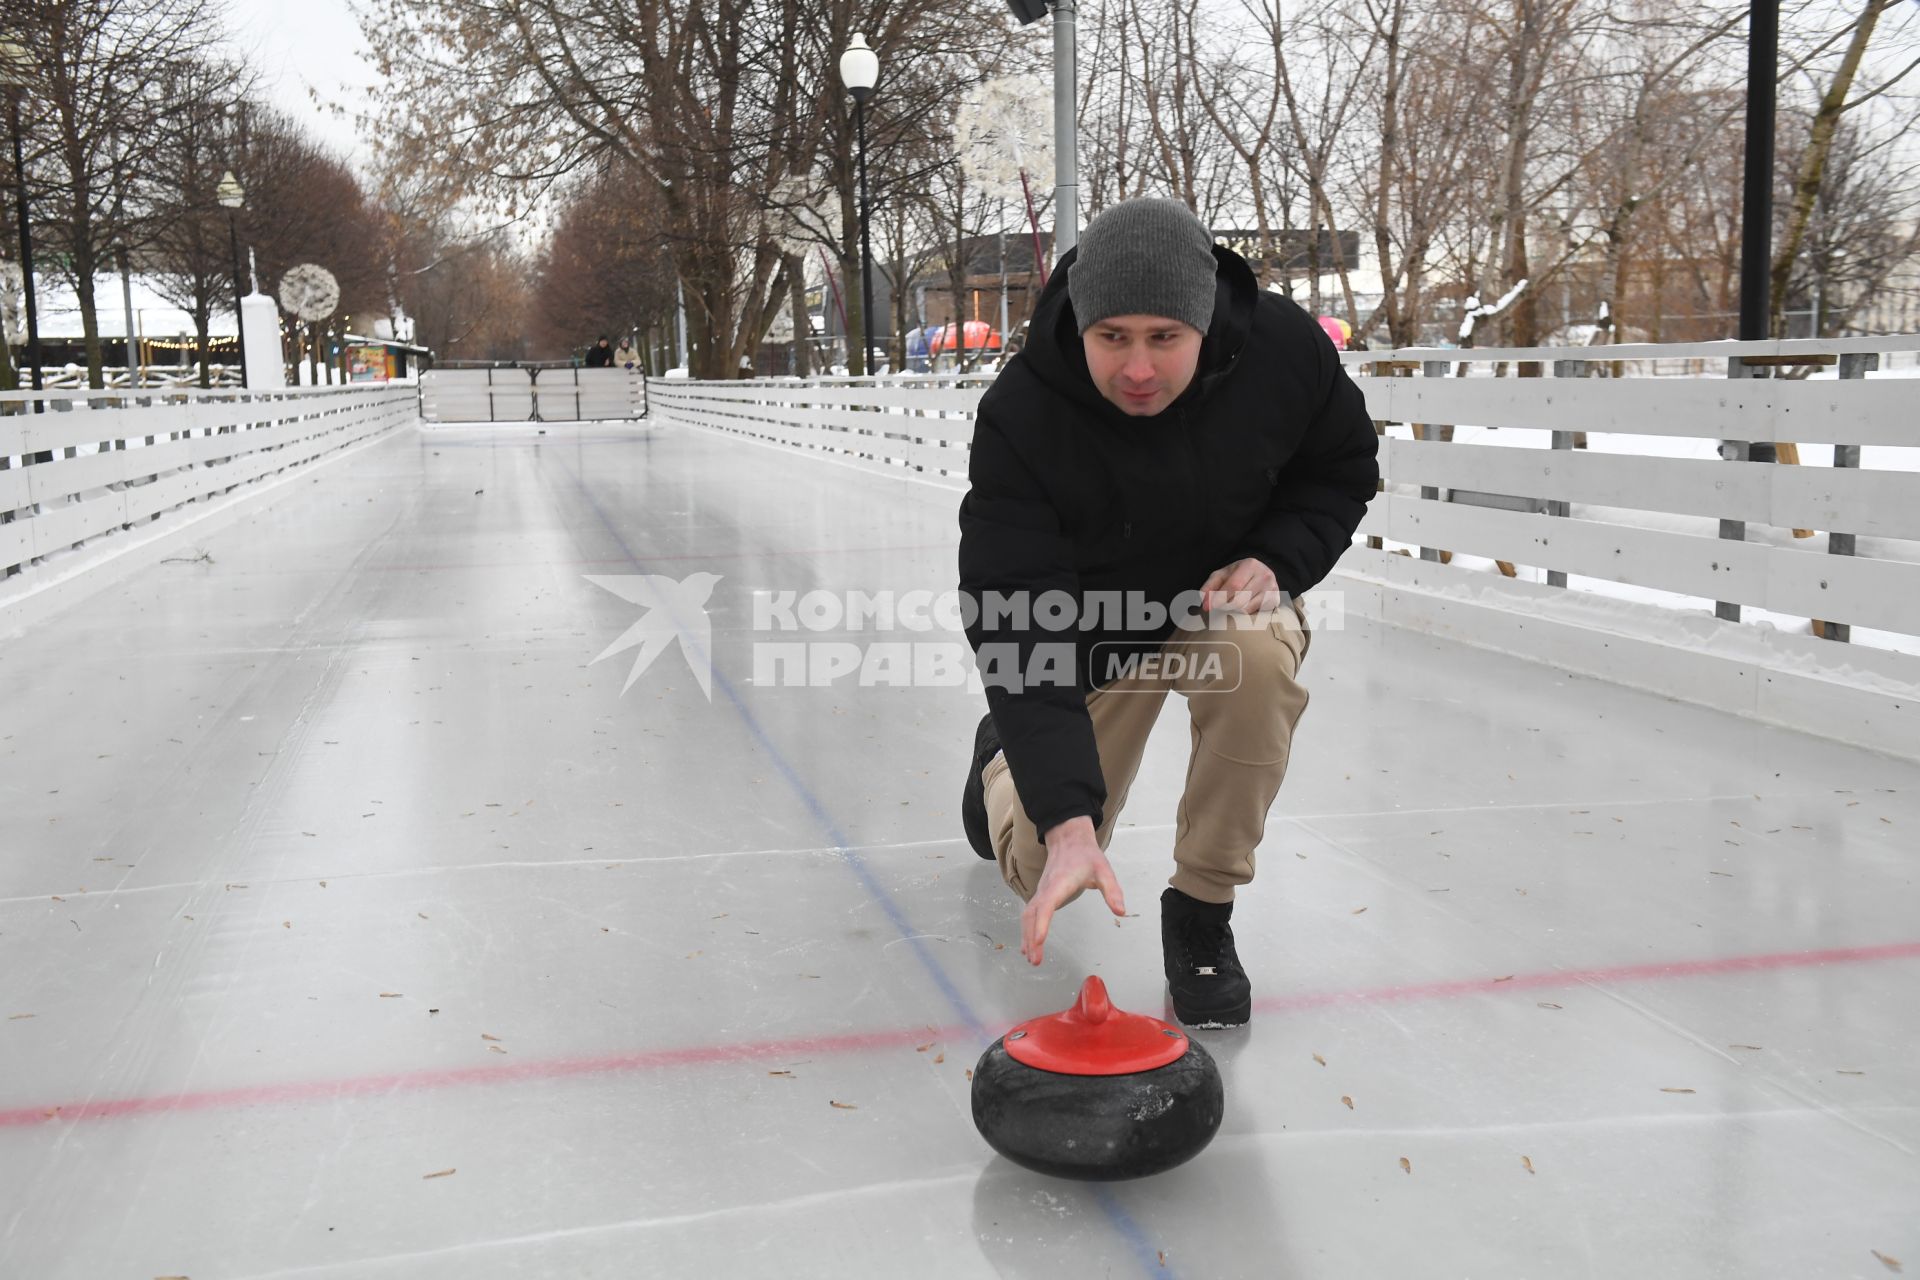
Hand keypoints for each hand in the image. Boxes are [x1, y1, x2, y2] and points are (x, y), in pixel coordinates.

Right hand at [1021, 816, 1125, 965]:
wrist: (1068, 839)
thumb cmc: (1086, 856)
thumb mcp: (1104, 870)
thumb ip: (1112, 891)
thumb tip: (1121, 912)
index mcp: (1059, 883)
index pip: (1047, 905)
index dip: (1042, 923)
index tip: (1039, 941)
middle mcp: (1045, 889)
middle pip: (1032, 915)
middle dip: (1031, 938)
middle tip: (1035, 960)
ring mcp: (1040, 892)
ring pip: (1028, 915)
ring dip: (1027, 936)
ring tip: (1030, 958)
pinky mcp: (1040, 895)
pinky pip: (1029, 914)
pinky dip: (1027, 929)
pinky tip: (1029, 944)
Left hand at [1200, 557, 1282, 614]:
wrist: (1260, 573)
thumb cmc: (1237, 575)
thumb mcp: (1222, 575)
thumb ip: (1210, 586)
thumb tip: (1204, 603)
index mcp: (1250, 565)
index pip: (1234, 585)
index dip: (1219, 598)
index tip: (1208, 607)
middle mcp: (1264, 576)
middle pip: (1240, 600)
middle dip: (1225, 606)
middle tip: (1218, 607)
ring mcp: (1272, 589)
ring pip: (1247, 609)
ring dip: (1233, 611)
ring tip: (1230, 605)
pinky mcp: (1275, 601)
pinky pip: (1254, 614)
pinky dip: (1244, 613)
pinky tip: (1242, 607)